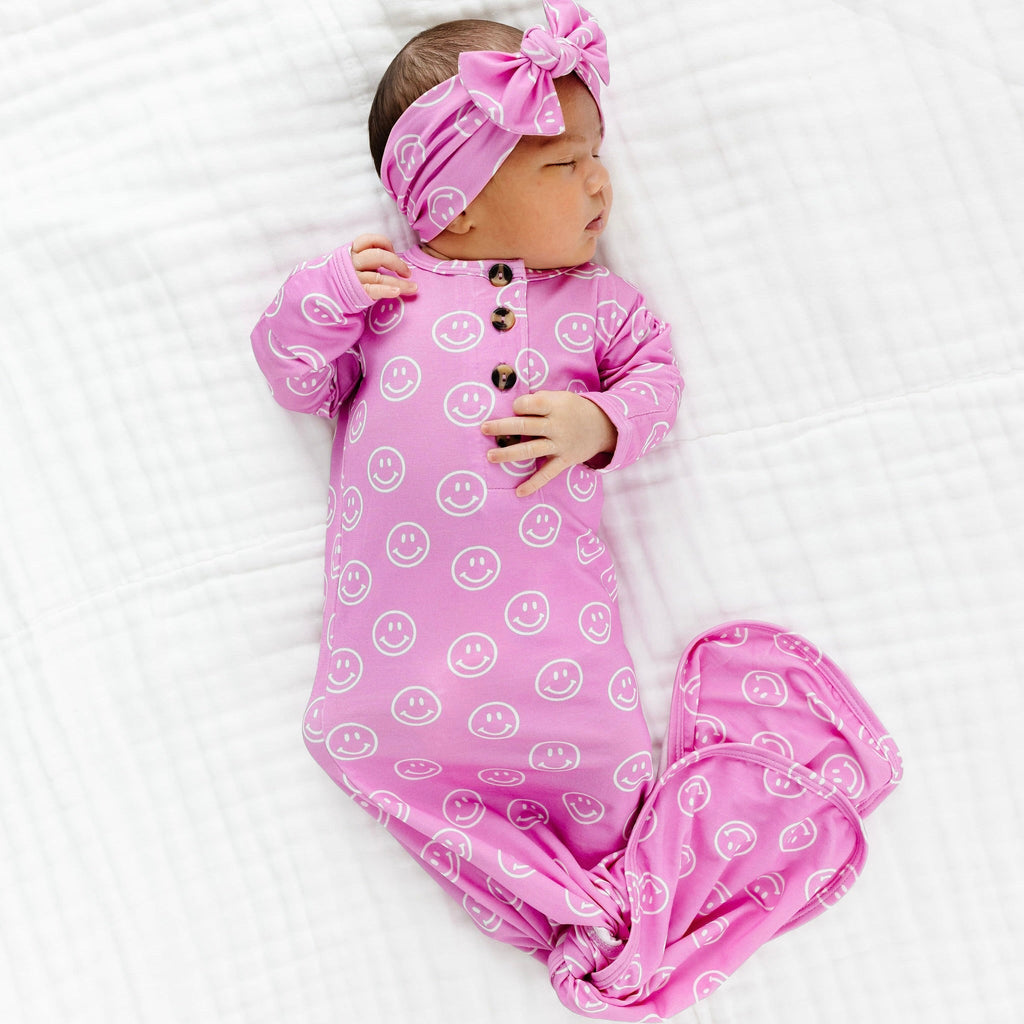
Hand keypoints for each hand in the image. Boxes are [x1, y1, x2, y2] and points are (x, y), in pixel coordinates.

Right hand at [350, 233, 417, 300]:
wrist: (326, 294)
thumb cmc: (347, 276)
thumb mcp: (354, 260)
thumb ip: (369, 256)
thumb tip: (393, 257)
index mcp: (352, 251)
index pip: (369, 240)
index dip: (385, 243)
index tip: (394, 252)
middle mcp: (352, 262)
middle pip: (378, 256)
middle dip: (396, 263)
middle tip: (408, 273)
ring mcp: (354, 278)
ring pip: (380, 277)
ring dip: (400, 283)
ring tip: (413, 288)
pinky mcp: (356, 292)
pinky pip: (373, 290)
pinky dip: (386, 290)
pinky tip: (397, 292)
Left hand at [481, 391, 616, 497]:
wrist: (604, 425)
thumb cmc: (573, 409)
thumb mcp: (560, 397)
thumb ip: (539, 401)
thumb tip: (511, 407)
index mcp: (555, 406)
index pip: (530, 404)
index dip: (518, 405)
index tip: (513, 408)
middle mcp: (557, 425)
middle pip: (526, 426)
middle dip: (503, 428)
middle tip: (484, 428)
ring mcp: (560, 444)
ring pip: (531, 450)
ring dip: (509, 453)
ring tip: (490, 456)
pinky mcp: (564, 460)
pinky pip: (547, 474)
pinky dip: (533, 484)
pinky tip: (519, 492)